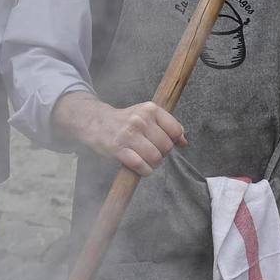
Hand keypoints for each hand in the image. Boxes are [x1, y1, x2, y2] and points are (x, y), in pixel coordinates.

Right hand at [55, 94, 186, 175]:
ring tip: (146, 160)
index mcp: (150, 109)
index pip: (175, 130)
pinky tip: (140, 167)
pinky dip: (144, 170)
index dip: (173, 141)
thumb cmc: (124, 121)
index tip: (163, 142)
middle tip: (152, 152)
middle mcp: (140, 120)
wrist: (96, 122)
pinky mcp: (118, 148)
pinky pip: (140, 165)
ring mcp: (128, 134)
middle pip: (166, 146)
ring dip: (153, 163)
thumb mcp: (146, 115)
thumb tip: (184, 142)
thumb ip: (166, 126)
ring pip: (155, 157)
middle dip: (162, 154)